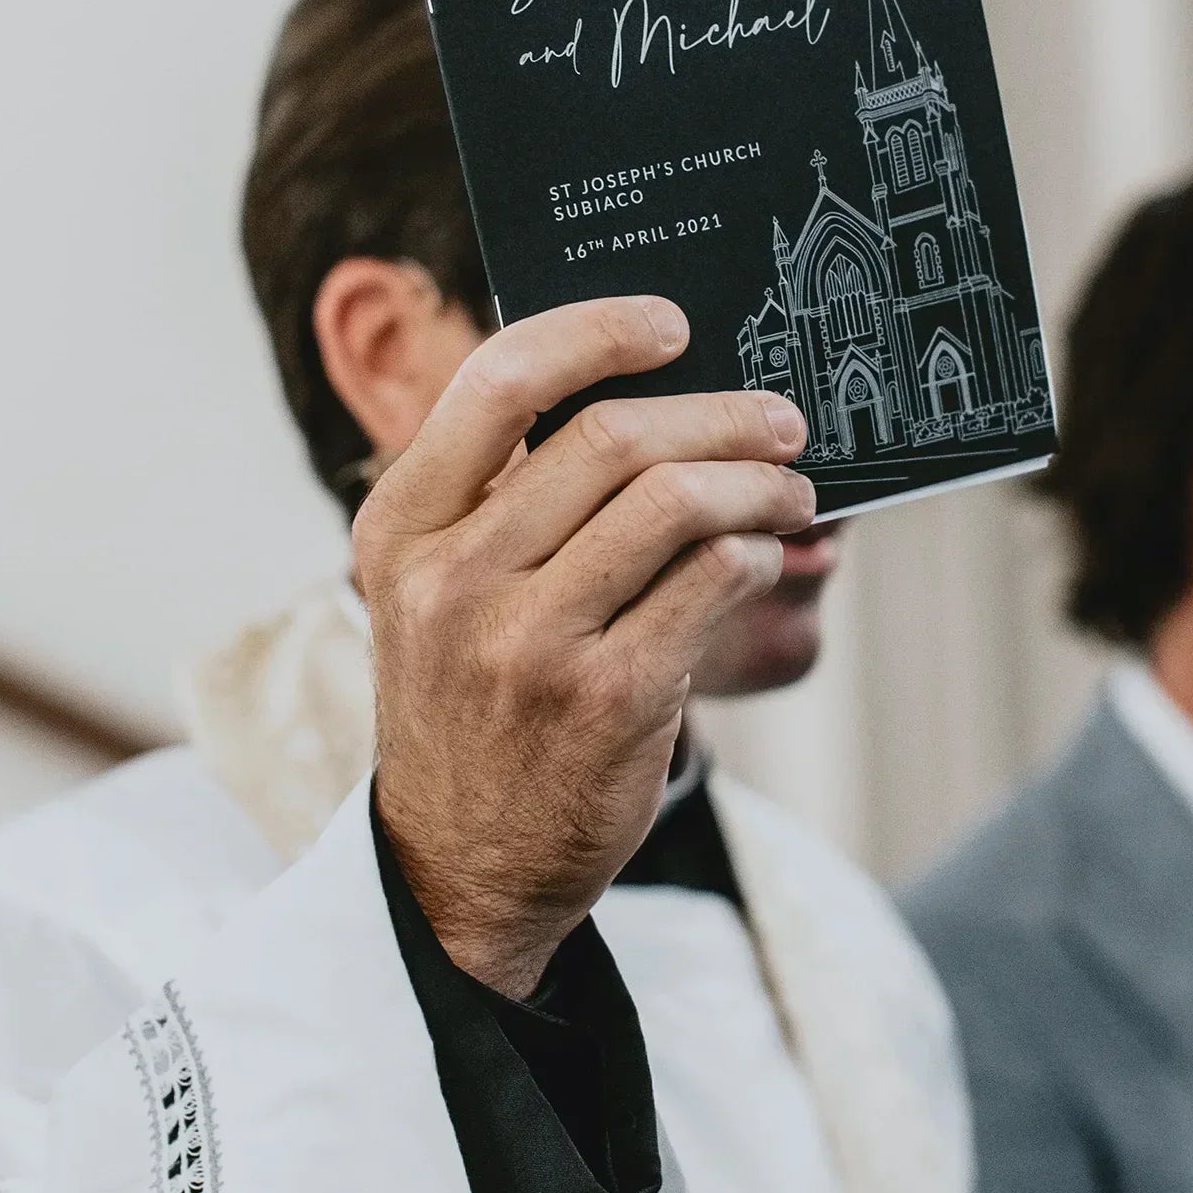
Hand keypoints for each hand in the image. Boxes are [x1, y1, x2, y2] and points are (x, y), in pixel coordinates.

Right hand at [356, 297, 813, 993]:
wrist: (460, 866)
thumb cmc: (471, 708)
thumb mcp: (438, 596)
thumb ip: (506, 502)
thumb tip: (650, 397)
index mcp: (402, 529)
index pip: (498, 380)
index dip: (597, 332)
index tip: (670, 325)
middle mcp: (454, 579)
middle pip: (612, 436)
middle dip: (721, 414)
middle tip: (779, 420)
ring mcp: (529, 643)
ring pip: (675, 504)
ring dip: (758, 484)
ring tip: (791, 491)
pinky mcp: (607, 700)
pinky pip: (710, 585)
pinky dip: (753, 557)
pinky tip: (763, 561)